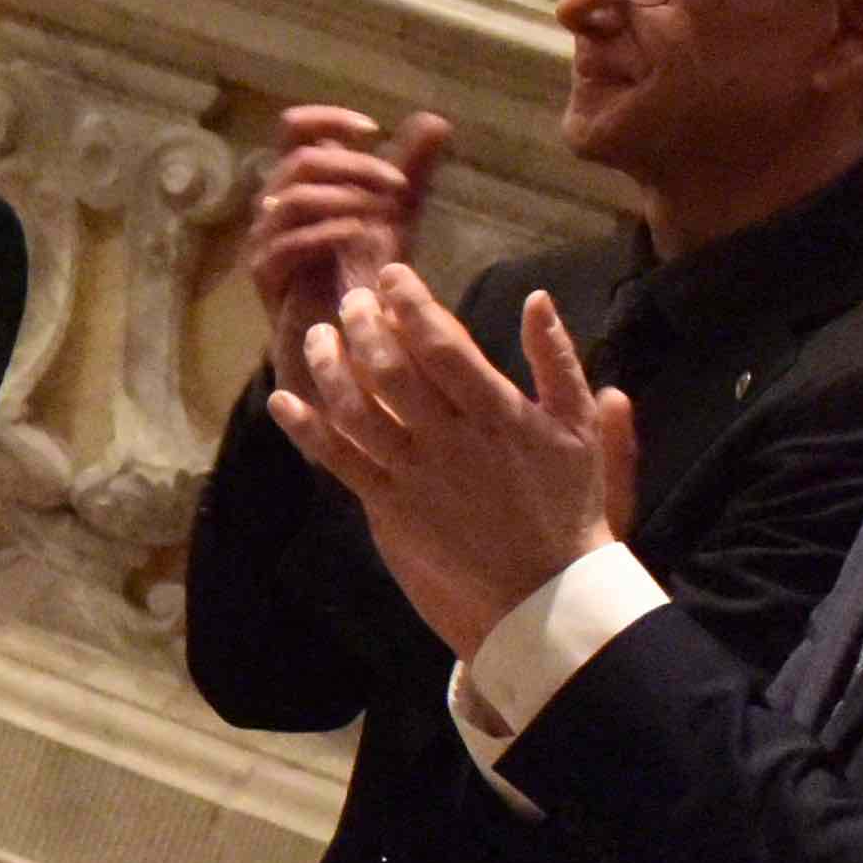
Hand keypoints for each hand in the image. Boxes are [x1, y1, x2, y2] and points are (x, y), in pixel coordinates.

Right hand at [242, 104, 450, 354]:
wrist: (348, 338)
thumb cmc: (363, 275)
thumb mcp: (394, 214)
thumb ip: (410, 170)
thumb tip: (435, 120)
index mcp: (299, 183)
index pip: (293, 129)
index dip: (327, 118)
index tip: (372, 130)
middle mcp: (274, 204)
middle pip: (300, 159)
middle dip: (355, 165)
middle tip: (398, 184)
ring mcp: (264, 239)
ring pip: (293, 197)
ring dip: (346, 196)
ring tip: (385, 210)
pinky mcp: (265, 274)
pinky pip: (289, 242)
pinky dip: (329, 232)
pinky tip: (362, 235)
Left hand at [268, 273, 638, 653]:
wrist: (547, 587)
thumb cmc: (568, 501)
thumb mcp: (579, 426)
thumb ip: (557, 359)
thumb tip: (537, 297)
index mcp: (498, 414)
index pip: (442, 345)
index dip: (411, 304)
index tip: (392, 276)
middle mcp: (450, 442)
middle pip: (390, 371)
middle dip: (363, 325)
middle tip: (352, 299)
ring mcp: (414, 476)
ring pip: (356, 411)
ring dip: (328, 367)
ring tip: (319, 334)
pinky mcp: (390, 508)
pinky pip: (340, 463)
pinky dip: (306, 430)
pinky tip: (283, 401)